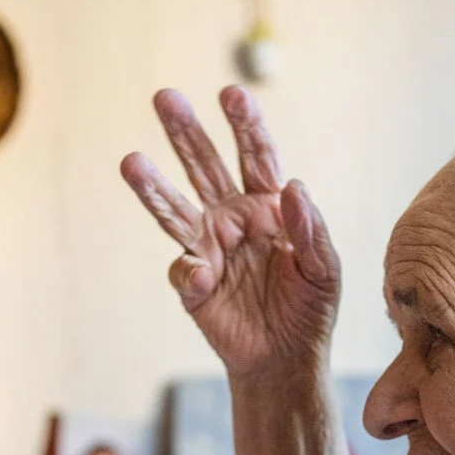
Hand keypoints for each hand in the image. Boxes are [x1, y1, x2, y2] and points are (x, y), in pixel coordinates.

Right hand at [121, 86, 341, 379]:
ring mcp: (209, 249)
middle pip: (204, 167)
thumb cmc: (310, 309)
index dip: (245, 125)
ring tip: (130, 162)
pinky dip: (189, 270)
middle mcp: (232, 218)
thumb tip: (294, 186)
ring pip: (175, 210)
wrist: (288, 360)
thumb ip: (310, 229)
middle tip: (164, 97)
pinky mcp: (193, 285)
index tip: (232, 94)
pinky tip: (202, 275)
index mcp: (268, 206)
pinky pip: (184, 270)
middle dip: (186, 133)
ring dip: (153, 187)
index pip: (255, 156)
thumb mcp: (324, 269)